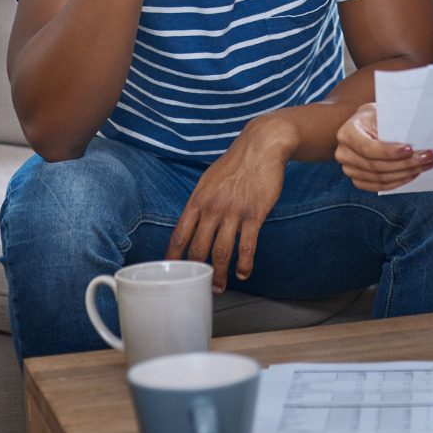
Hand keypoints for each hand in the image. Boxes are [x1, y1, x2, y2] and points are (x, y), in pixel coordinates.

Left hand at [167, 119, 288, 291]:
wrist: (262, 146)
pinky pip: (247, 245)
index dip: (173, 256)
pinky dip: (244, 263)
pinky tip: (243, 273)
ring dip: (220, 273)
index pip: (179, 234)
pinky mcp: (254, 214)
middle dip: (197, 271)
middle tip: (200, 285)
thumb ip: (201, 203)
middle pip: (198, 247)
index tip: (170, 272)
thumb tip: (193, 224)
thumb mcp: (209, 180)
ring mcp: (233, 211)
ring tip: (220, 286)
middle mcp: (212, 207)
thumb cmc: (235, 163)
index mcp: (198, 200)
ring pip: (222, 251)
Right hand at [335, 104, 432, 191]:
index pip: (368, 148)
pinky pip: (379, 186)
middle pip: (376, 166)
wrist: (364, 126)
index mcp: (347, 134)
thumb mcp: (380, 113)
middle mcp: (344, 153)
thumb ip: (392, 123)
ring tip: (425, 165)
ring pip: (380, 178)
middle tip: (427, 157)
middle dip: (405, 164)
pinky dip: (398, 181)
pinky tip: (412, 173)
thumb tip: (416, 133)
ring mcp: (349, 169)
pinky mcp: (358, 180)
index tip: (410, 149)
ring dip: (406, 174)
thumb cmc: (374, 118)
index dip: (389, 152)